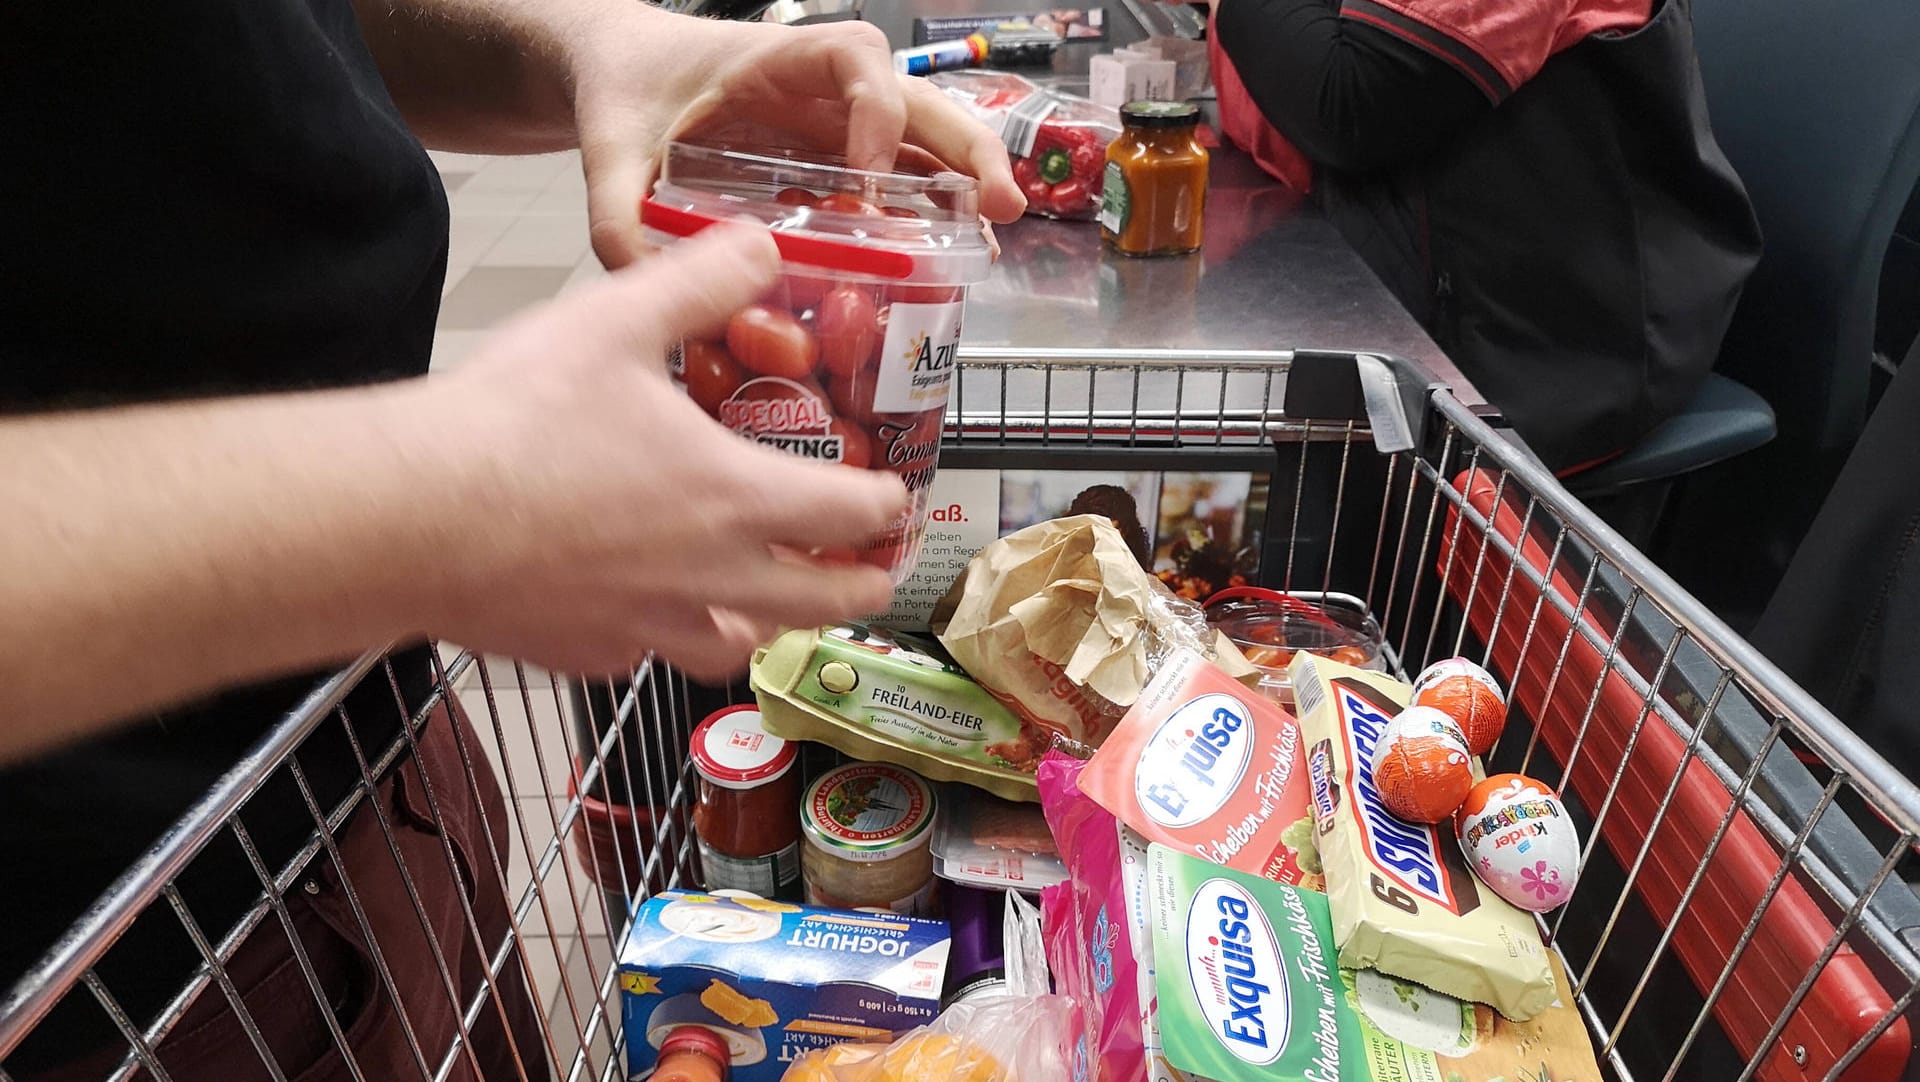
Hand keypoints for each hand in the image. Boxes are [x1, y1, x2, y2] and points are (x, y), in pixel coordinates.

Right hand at [423, 225, 905, 679]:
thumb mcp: (616, 322)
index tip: (895, 499)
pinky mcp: (588, 653)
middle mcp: (709, 577)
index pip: (851, 514)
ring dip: (769, 623)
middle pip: (819, 603)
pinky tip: (646, 609)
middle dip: (859, 587)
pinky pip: (651, 655)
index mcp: (733, 496)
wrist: (410, 519)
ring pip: (739, 644)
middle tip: (871, 573)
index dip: (887, 508)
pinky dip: (667, 635)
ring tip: (766, 602)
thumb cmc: (516, 422)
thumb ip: (701, 280)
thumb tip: (765, 245)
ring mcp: (649, 627)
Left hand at [566, 7, 1025, 267]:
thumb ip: (615, 211)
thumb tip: (642, 278)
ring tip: (999, 236)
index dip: (878, 113)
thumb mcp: (611, 146)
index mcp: (777, 60)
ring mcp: (838, 120)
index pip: (856, 62)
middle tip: (1003, 205)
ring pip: (923, 137)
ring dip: (966, 181)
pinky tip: (957, 249)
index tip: (869, 181)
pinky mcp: (838, 153)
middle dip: (967, 150)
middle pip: (919, 100)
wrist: (624, 72)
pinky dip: (932, 205)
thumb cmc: (627, 88)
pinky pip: (900, 171)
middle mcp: (823, 86)